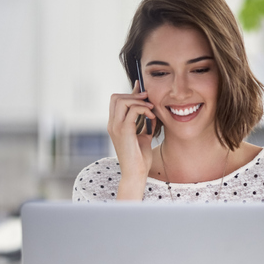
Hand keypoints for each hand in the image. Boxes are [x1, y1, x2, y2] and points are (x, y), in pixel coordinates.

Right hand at [107, 81, 155, 199]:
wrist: (136, 174)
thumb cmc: (139, 158)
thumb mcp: (143, 136)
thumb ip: (144, 123)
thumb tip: (150, 109)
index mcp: (114, 125)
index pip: (116, 101)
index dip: (130, 93)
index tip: (142, 90)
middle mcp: (112, 124)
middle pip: (116, 97)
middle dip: (133, 94)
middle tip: (148, 98)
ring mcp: (116, 127)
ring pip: (122, 101)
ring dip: (139, 100)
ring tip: (151, 108)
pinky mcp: (124, 131)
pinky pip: (133, 110)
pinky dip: (144, 109)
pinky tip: (151, 116)